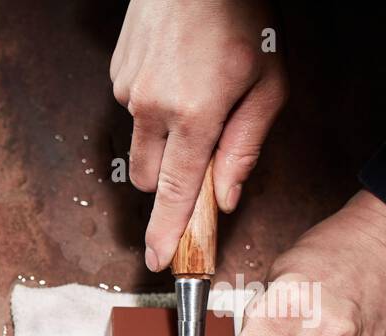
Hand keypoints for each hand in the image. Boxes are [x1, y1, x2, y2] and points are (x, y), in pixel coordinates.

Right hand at [111, 0, 285, 269]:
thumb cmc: (242, 16)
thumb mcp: (268, 82)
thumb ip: (246, 146)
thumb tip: (227, 197)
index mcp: (194, 115)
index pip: (176, 193)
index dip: (167, 232)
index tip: (159, 261)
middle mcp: (151, 108)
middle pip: (152, 179)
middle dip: (174, 178)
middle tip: (205, 151)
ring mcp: (128, 91)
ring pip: (141, 145)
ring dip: (165, 140)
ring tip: (196, 94)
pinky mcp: (117, 76)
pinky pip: (134, 111)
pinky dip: (155, 106)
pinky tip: (178, 73)